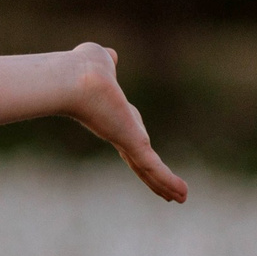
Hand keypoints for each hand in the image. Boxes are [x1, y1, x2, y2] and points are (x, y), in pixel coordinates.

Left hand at [66, 42, 187, 202]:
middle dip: (153, 177)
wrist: (74, 80)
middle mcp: (119, 132)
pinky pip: (153, 167)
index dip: (139, 148)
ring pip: (148, 170)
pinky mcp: (132, 144)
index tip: (145, 153)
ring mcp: (125, 141)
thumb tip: (108, 56)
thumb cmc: (81, 68)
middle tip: (166, 192)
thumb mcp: (100, 62)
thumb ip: (107, 62)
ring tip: (181, 199)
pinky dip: (168, 182)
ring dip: (165, 185)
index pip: (129, 138)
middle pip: (139, 162)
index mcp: (114, 116)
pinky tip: (182, 195)